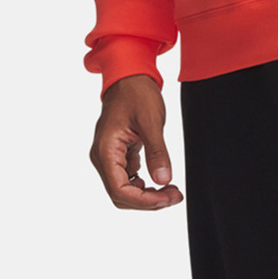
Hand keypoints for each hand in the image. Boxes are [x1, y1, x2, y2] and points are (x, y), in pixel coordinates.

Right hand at [90, 74, 183, 209]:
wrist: (129, 77)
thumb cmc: (136, 93)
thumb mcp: (151, 121)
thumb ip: (157, 152)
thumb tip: (163, 180)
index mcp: (105, 151)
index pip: (119, 190)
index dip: (145, 201)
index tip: (169, 197)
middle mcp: (103, 157)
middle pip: (121, 196)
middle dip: (148, 202)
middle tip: (175, 195)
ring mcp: (109, 157)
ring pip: (124, 191)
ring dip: (147, 196)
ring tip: (171, 190)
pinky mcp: (118, 156)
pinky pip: (128, 180)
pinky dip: (144, 186)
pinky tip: (161, 180)